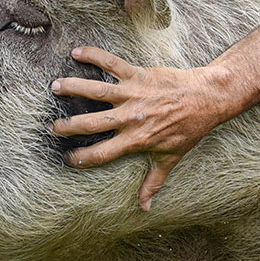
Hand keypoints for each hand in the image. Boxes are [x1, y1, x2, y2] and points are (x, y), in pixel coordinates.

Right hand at [51, 47, 234, 209]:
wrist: (207, 98)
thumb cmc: (189, 130)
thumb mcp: (171, 158)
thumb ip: (154, 183)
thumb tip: (145, 208)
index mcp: (136, 140)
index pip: (102, 154)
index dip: (82, 158)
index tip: (68, 159)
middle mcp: (131, 118)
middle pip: (92, 123)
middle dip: (69, 126)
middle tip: (52, 126)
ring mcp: (133, 95)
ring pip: (96, 91)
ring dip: (73, 87)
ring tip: (54, 87)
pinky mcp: (138, 75)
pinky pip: (112, 63)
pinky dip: (94, 55)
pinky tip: (77, 52)